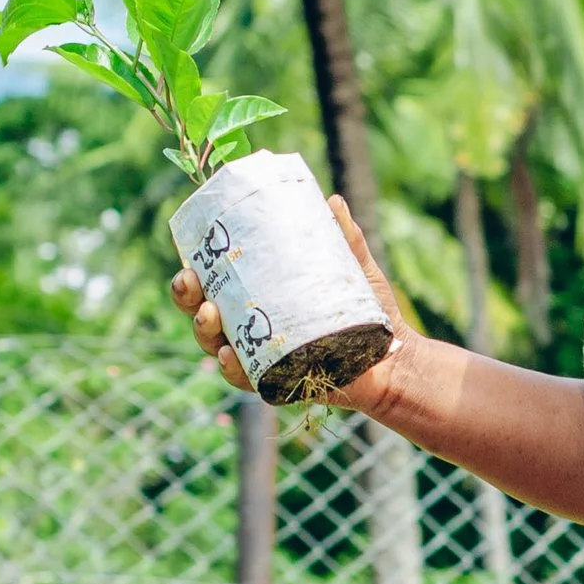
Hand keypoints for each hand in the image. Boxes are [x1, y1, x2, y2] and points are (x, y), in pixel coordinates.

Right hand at [168, 193, 410, 413]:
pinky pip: (245, 379)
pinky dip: (233, 369)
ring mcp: (261, 357)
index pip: (215, 283)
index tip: (187, 255)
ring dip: (204, 330)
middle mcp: (251, 328)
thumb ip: (345, 239)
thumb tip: (333, 201)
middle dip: (188, 298)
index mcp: (259, 298)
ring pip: (216, 345)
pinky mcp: (277, 383)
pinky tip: (229, 355)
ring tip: (209, 313)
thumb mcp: (356, 271)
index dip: (193, 271)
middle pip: (204, 313)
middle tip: (190, 281)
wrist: (396, 360)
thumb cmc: (370, 311)